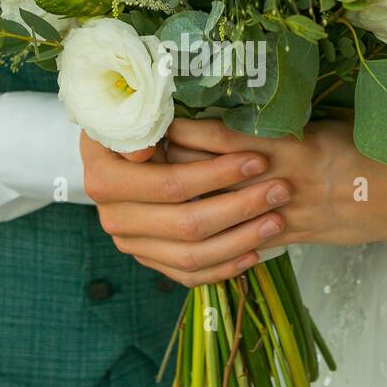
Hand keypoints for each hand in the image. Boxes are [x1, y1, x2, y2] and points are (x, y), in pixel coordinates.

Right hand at [80, 132, 291, 286]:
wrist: (117, 147)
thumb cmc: (134, 120)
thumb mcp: (133, 111)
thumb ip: (143, 128)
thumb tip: (147, 151)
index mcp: (104, 180)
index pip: (170, 184)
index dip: (217, 175)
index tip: (259, 160)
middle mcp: (113, 218)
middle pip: (186, 224)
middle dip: (240, 207)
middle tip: (281, 190)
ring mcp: (131, 244)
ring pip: (191, 256)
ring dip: (240, 240)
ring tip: (277, 220)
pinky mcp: (148, 259)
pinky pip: (188, 275)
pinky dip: (224, 267)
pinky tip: (256, 253)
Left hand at [164, 116, 386, 246]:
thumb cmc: (375, 146)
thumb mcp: (326, 123)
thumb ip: (281, 122)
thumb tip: (232, 108)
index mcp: (290, 143)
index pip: (221, 137)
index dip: (182, 131)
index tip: (154, 119)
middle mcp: (283, 180)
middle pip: (210, 176)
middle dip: (171, 167)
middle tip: (138, 155)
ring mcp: (287, 214)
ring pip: (222, 211)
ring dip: (185, 203)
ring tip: (152, 192)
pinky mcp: (295, 237)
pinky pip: (245, 240)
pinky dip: (216, 233)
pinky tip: (191, 227)